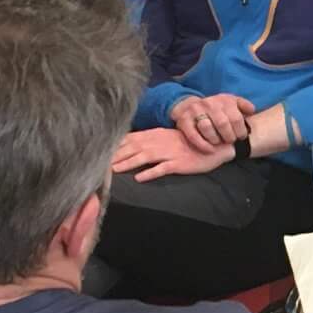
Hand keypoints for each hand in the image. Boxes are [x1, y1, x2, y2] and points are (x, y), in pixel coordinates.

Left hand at [110, 127, 232, 183]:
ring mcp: (169, 153)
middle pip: (133, 147)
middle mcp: (159, 142)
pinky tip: (140, 178)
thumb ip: (149, 140)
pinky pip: (162, 168)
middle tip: (99, 163)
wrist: (213, 146)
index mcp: (155, 135)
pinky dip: (150, 173)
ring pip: (144, 157)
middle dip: (116, 155)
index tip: (100, 151)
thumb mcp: (167, 138)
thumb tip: (130, 146)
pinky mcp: (178, 164)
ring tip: (114, 171)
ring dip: (128, 163)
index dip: (115, 145)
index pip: (131, 139)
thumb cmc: (188, 143)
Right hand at [171, 93, 254, 150]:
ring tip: (219, 143)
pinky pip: (193, 135)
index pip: (235, 117)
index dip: (241, 130)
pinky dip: (202, 144)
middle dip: (229, 136)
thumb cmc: (216, 108)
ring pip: (207, 128)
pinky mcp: (184, 121)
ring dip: (215, 139)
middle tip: (231, 141)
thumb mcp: (230, 102)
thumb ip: (243, 105)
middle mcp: (208, 104)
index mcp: (222, 100)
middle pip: (222, 123)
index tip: (241, 137)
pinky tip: (210, 150)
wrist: (190, 105)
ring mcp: (195, 111)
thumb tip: (252, 110)